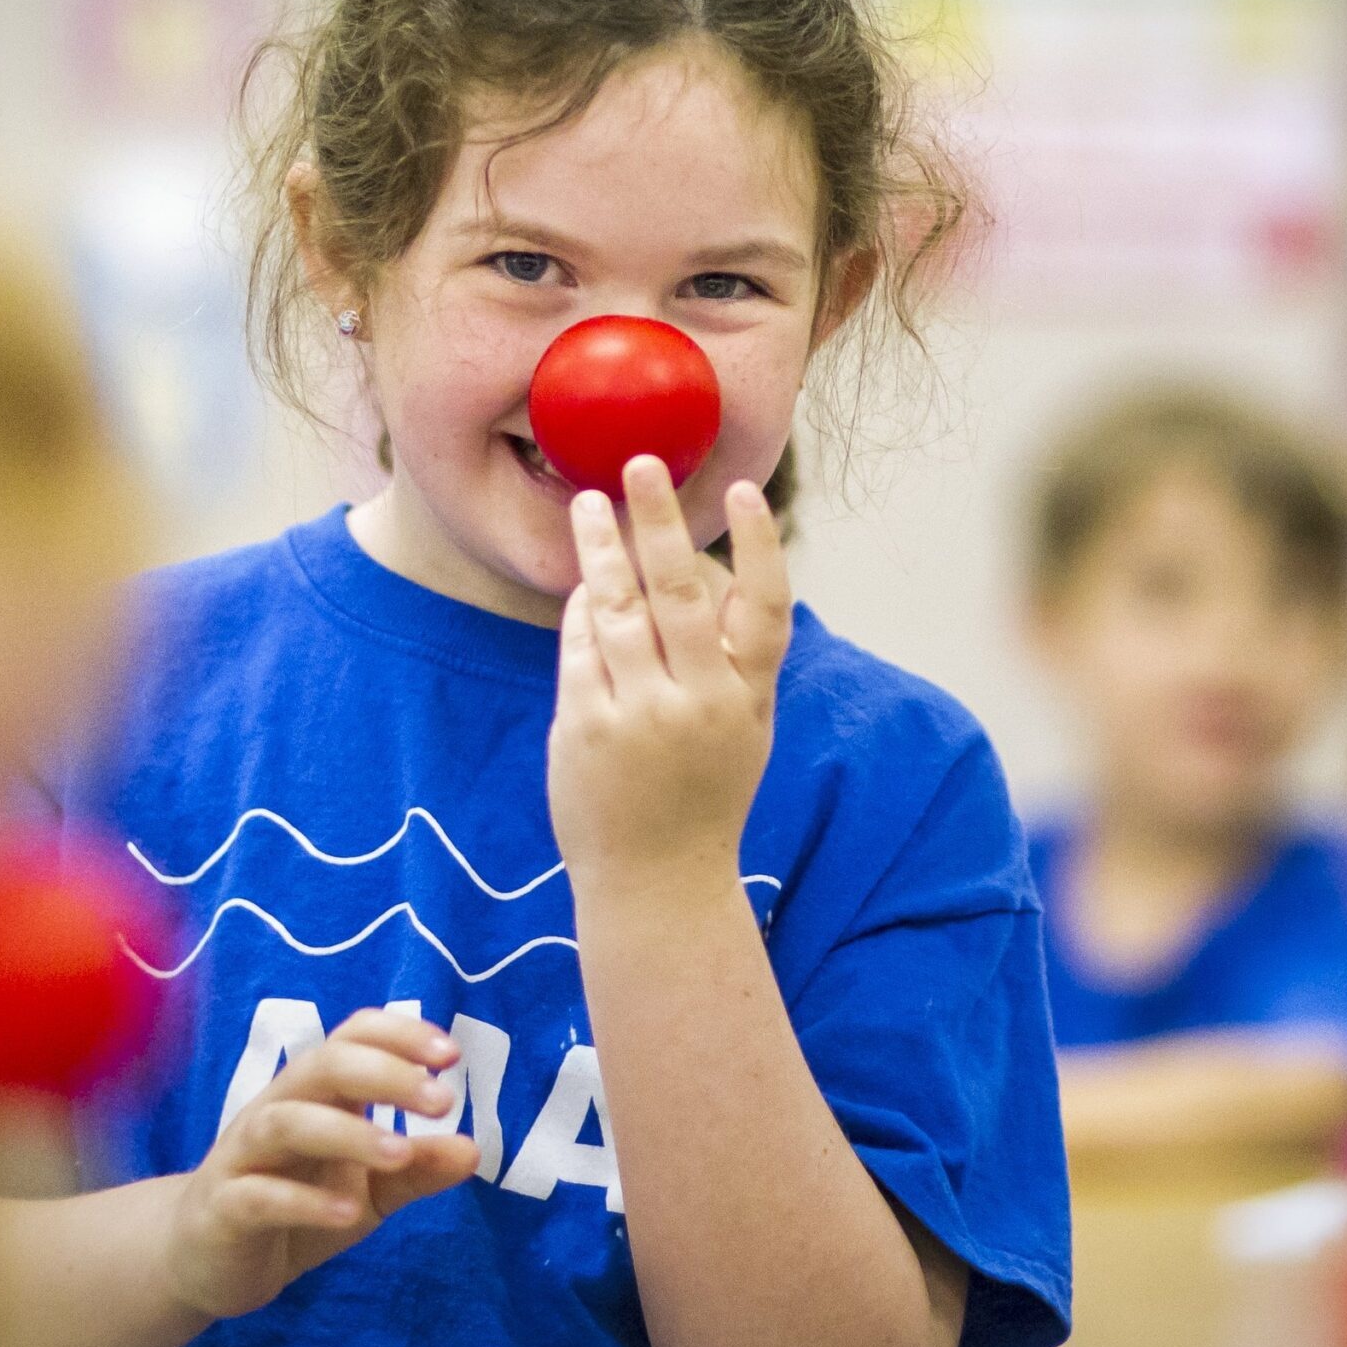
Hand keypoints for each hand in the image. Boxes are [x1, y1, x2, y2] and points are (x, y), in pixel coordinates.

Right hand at [165, 1008, 479, 1319]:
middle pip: (322, 1065)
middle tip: (442, 1100)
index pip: (352, 1037)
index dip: (399, 1035)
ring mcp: (244, 1156)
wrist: (209, 1262)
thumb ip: (415, 1169)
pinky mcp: (223, 1208)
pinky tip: (347, 1212)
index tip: (451, 1056)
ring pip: (287, 1121)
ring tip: (401, 1153)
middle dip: (385, 1074)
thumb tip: (474, 1149)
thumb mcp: (368, 1190)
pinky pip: (258, 1194)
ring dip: (348, 1132)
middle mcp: (277, 1109)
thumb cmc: (294, 1206)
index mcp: (316, 1094)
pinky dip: (303, 1200)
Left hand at [548, 457, 793, 891]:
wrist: (658, 884)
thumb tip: (708, 565)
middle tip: (639, 462)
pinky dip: (580, 613)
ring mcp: (642, 716)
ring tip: (587, 505)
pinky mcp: (588, 729)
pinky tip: (583, 587)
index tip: (741, 490)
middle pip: (682, 592)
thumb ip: (734, 656)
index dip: (758, 546)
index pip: (765, 609)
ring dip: (601, 550)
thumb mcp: (744, 728)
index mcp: (749, 698)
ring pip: (619, 610)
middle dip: (658, 521)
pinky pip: (581, 649)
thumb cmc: (703, 793)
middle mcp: (701, 703)